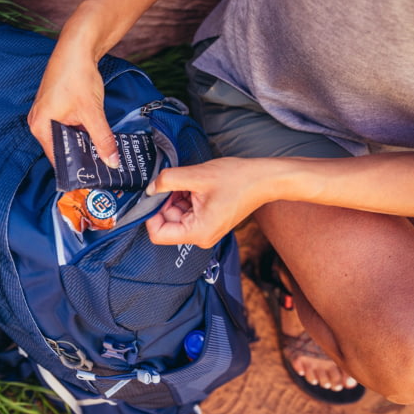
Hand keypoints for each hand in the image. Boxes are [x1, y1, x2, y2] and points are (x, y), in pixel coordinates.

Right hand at [27, 41, 119, 167]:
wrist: (77, 46)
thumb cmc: (77, 75)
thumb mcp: (92, 112)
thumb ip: (102, 139)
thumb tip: (112, 162)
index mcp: (41, 126)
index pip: (58, 159)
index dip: (76, 170)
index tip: (92, 181)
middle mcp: (39, 122)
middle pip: (62, 149)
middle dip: (81, 158)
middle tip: (101, 169)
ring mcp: (46, 114)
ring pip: (67, 138)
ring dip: (83, 144)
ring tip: (101, 155)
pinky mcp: (56, 107)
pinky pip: (68, 127)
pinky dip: (81, 132)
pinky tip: (96, 136)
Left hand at [144, 157, 268, 247]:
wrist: (265, 179)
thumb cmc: (238, 179)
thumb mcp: (197, 176)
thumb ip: (167, 181)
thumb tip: (149, 188)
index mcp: (198, 233)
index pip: (158, 234)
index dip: (150, 213)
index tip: (153, 194)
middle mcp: (201, 236)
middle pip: (167, 222)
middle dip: (165, 200)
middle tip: (174, 181)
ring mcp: (205, 229)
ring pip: (176, 214)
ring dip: (176, 196)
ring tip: (191, 181)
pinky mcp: (209, 220)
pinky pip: (188, 211)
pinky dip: (186, 196)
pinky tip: (196, 184)